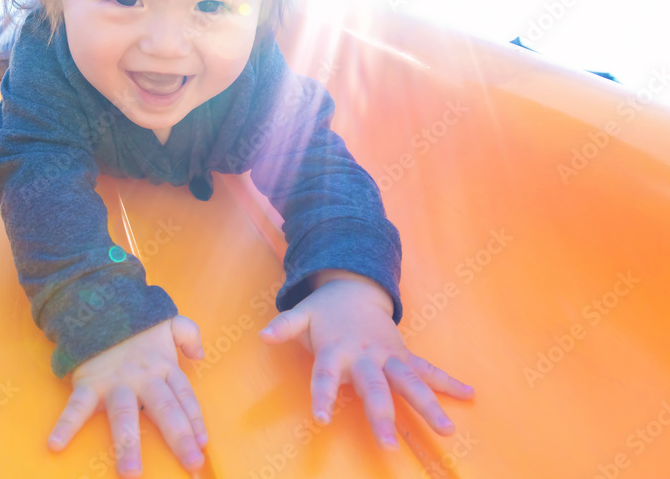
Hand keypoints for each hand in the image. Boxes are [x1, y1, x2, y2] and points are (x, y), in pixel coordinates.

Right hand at [47, 316, 208, 476]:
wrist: (98, 300)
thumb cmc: (135, 317)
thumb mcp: (167, 319)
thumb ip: (188, 334)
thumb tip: (200, 354)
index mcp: (163, 366)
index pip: (184, 396)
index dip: (195, 420)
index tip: (202, 445)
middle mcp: (143, 377)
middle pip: (165, 410)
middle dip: (179, 439)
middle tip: (191, 466)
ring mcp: (115, 381)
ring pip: (124, 415)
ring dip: (127, 444)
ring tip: (131, 473)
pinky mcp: (88, 382)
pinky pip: (76, 407)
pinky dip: (65, 425)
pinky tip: (56, 445)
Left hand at [258, 271, 474, 449]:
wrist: (354, 286)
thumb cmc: (324, 310)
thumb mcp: (302, 314)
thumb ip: (285, 326)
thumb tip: (263, 335)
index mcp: (336, 349)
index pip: (325, 376)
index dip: (322, 396)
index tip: (320, 419)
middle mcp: (364, 355)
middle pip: (374, 387)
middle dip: (383, 416)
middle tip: (390, 446)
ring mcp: (387, 355)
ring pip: (410, 381)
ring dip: (428, 404)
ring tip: (447, 429)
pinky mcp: (403, 354)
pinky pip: (428, 370)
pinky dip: (448, 381)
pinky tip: (470, 395)